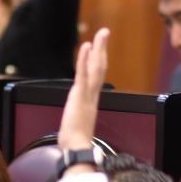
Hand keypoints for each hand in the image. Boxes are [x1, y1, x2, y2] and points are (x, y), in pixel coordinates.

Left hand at [59, 28, 109, 152]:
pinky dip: (84, 59)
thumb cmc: (75, 141)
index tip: (98, 49)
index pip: (96, 77)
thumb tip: (76, 119)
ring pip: (96, 68)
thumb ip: (78, 117)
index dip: (98, 61)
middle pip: (100, 68)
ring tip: (101, 33)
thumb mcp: (77, 124)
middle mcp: (92, 95)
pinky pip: (83, 74)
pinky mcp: (80, 96)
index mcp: (91, 100)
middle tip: (105, 32)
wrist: (77, 149)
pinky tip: (86, 46)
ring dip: (99, 48)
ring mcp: (87, 95)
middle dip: (102, 49)